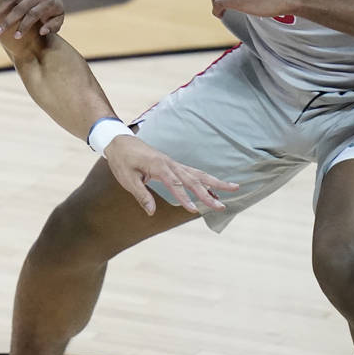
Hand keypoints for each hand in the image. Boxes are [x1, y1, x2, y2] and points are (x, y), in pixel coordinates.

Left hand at [103, 135, 238, 214]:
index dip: (185, 198)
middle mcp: (170, 163)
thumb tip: (151, 212)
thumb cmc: (122, 161)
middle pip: (194, 179)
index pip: (175, 184)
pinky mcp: (173, 165)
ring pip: (198, 174)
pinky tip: (214, 188)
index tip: (194, 210)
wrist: (120, 142)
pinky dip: (205, 180)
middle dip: (210, 193)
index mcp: (158, 166)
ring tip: (234, 188)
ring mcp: (173, 163)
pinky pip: (193, 173)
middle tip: (223, 205)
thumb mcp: (127, 179)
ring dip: (215, 183)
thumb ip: (141, 195)